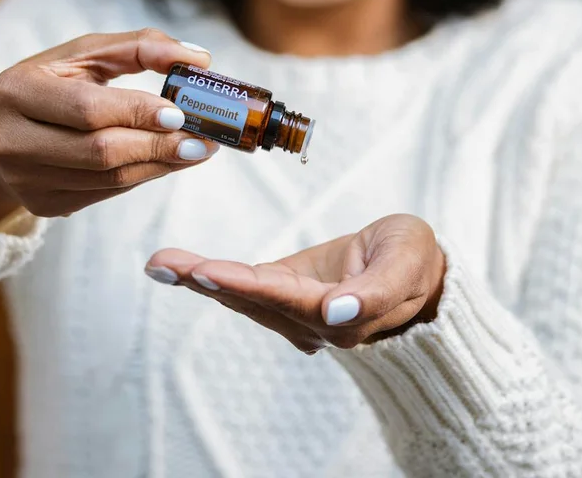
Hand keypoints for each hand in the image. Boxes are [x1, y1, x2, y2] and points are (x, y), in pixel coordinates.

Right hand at [0, 28, 216, 227]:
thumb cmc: (47, 84)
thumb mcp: (81, 54)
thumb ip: (138, 47)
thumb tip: (199, 58)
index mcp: (17, 92)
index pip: (87, 109)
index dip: (137, 112)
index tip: (182, 112)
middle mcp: (12, 142)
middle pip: (101, 151)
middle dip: (159, 146)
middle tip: (204, 139)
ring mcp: (25, 181)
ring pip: (108, 179)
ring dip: (160, 165)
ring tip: (196, 150)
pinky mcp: (42, 206)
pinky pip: (105, 193)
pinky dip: (141, 176)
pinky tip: (165, 161)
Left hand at [145, 214, 446, 352]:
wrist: (421, 273)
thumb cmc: (415, 261)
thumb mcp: (408, 263)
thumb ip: (376, 292)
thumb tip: (338, 311)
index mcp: (341, 314)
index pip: (284, 298)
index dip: (245, 285)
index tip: (207, 272)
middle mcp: (311, 321)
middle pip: (251, 299)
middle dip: (204, 281)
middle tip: (162, 265)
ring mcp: (296, 313)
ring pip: (241, 294)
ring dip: (198, 279)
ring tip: (160, 262)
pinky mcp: (287, 296)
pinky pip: (244, 286)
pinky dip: (211, 276)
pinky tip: (178, 268)